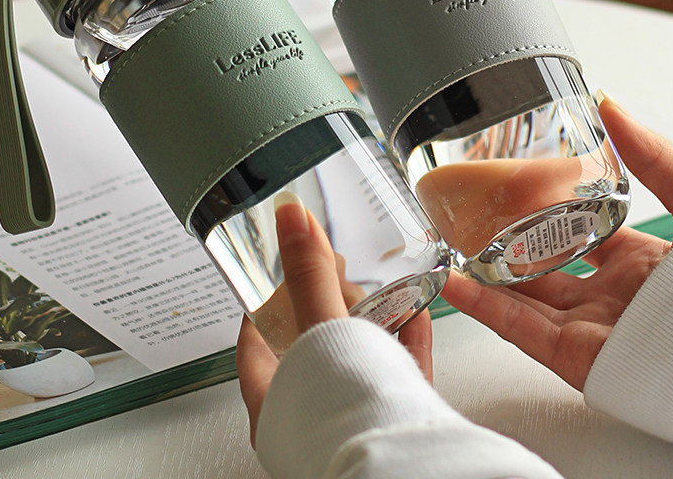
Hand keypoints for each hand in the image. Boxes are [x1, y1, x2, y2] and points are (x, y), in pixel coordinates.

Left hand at [236, 198, 432, 446]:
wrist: (405, 466)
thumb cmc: (346, 418)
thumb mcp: (320, 329)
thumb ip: (309, 275)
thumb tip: (290, 218)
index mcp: (274, 400)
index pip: (255, 345)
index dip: (263, 308)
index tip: (269, 281)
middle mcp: (310, 414)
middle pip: (312, 348)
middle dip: (328, 305)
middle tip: (334, 274)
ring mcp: (354, 418)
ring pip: (359, 360)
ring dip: (373, 320)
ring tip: (380, 288)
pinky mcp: (395, 421)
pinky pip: (399, 373)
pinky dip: (406, 340)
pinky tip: (417, 313)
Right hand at [441, 93, 672, 390]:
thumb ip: (657, 159)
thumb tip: (612, 107)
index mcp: (641, 262)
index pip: (581, 235)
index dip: (547, 213)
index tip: (516, 190)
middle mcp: (613, 297)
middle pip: (543, 270)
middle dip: (505, 246)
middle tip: (470, 220)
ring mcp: (592, 329)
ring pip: (522, 301)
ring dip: (481, 277)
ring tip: (446, 248)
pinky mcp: (578, 358)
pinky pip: (520, 332)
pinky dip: (483, 308)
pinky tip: (454, 283)